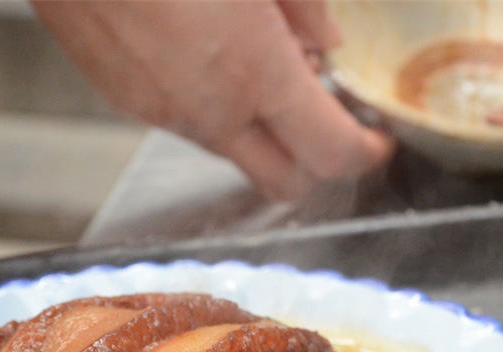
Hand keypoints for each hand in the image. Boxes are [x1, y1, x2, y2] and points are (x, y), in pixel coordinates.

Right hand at [33, 0, 394, 200]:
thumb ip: (305, 5)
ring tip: (258, 59)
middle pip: (284, 183)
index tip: (376, 137)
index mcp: (253, 70)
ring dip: (259, 127)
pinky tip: (205, 49)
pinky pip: (185, 122)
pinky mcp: (125, 99)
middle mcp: (209, 108)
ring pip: (232, 150)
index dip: (366, 153)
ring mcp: (162, 110)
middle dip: (316, 162)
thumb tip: (326, 40)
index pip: (330, 152)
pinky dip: (212, 105)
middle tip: (328, 117)